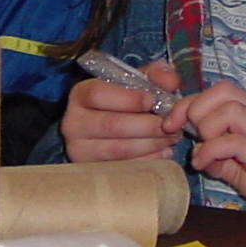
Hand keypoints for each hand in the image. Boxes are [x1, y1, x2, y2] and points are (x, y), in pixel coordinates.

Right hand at [61, 60, 181, 162]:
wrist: (105, 127)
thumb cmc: (123, 102)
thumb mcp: (136, 81)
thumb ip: (156, 74)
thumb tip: (171, 83)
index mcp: (81, 94)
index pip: (98, 94)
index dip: (128, 98)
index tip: (152, 100)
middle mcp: (74, 123)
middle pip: (112, 125)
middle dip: (148, 126)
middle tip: (171, 125)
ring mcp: (80, 150)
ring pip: (119, 150)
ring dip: (152, 144)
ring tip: (171, 138)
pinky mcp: (93, 171)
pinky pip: (124, 169)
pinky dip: (149, 161)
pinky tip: (163, 152)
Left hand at [168, 81, 245, 214]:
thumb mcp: (244, 169)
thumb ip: (220, 158)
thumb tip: (196, 152)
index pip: (219, 91)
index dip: (189, 102)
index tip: (172, 124)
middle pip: (222, 90)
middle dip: (194, 109)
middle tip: (187, 135)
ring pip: (228, 110)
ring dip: (205, 130)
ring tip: (203, 153)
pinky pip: (234, 141)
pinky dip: (211, 150)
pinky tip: (206, 166)